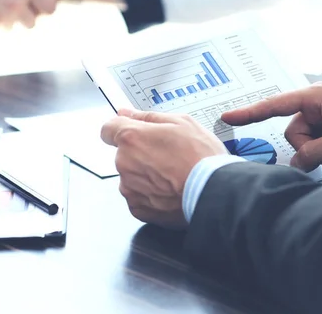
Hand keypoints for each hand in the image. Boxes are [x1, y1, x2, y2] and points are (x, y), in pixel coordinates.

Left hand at [101, 109, 227, 228]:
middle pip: (123, 154)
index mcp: (132, 138)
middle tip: (167, 155)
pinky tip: (169, 189)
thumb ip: (147, 116)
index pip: (108, 129)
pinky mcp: (137, 208)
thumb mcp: (181, 122)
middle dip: (140, 153)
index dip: (121, 129)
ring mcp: (129, 188)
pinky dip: (149, 194)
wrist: (214, 192)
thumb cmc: (201, 157)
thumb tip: (127, 113)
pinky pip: (137, 196)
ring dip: (145, 174)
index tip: (133, 133)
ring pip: (131, 176)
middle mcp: (124, 163)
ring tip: (171, 175)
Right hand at [222, 82, 321, 170]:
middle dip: (310, 145)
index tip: (228, 117)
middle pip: (292, 131)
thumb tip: (295, 164)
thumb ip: (311, 155)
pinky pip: (316, 142)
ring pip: (304, 140)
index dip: (249, 113)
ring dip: (321, 149)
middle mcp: (317, 102)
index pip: (274, 105)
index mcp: (315, 97)